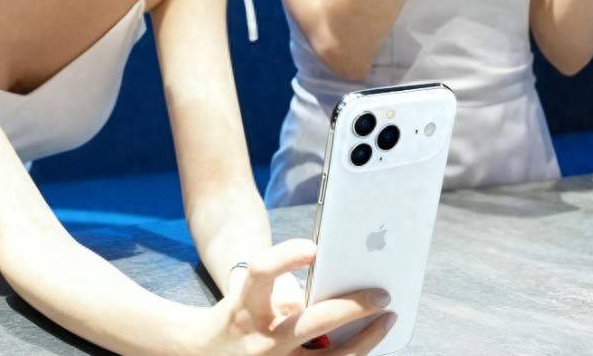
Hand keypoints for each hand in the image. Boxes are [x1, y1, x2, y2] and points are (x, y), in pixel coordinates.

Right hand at [197, 239, 392, 354]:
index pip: (260, 273)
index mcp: (245, 307)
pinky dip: (353, 352)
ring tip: (386, 320)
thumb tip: (342, 289)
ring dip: (366, 338)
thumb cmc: (238, 315)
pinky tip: (369, 341)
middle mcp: (260, 339)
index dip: (285, 257)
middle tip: (382, 294)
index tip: (313, 248)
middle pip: (313, 322)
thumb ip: (287, 291)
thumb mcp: (251, 295)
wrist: (206, 354)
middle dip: (352, 307)